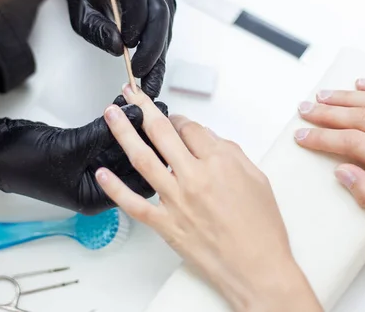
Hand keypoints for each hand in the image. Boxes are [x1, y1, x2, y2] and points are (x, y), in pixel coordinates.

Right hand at [0, 100, 167, 214]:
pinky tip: (127, 105)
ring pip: (122, 149)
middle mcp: (97, 185)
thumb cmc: (24, 162)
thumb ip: (103, 133)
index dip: (155, 159)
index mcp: (96, 198)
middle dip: (148, 139)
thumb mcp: (69, 149)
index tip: (167, 134)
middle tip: (162, 113)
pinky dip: (118, 123)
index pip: (139, 184)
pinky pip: (108, 138)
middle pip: (133, 164)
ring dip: (134, 128)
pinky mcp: (84, 151)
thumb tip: (133, 114)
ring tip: (150, 105)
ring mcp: (91, 168)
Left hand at [63, 0, 175, 98]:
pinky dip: (159, 49)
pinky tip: (152, 67)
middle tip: (141, 74)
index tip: (128, 45)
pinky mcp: (168, 1)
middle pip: (159, 13)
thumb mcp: (81, 12)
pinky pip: (167, 27)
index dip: (135, 20)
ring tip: (149, 80)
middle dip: (152, 48)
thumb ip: (97, 29)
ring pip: (166, 24)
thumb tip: (117, 49)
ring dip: (158, 54)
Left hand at [95, 85, 321, 311]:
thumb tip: (208, 139)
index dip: (180, 119)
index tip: (174, 119)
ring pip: (142, 158)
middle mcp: (194, 177)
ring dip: (124, 132)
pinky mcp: (166, 224)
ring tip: (111, 115)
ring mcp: (177, 200)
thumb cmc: (261, 229)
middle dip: (143, 108)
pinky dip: (115, 188)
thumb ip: (231, 154)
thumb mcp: (257, 179)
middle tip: (131, 95)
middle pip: (162, 132)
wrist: (257, 268)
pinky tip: (103, 173)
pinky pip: (134, 203)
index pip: (191, 128)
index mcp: (219, 162)